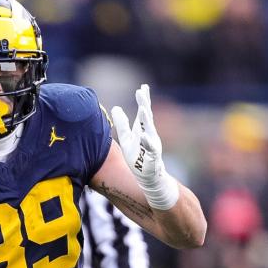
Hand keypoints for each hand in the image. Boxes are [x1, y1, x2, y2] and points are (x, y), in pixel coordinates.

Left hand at [110, 85, 177, 210]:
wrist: (150, 179)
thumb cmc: (139, 158)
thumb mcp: (127, 139)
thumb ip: (123, 123)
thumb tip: (115, 108)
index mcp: (143, 131)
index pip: (143, 113)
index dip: (143, 100)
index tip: (142, 87)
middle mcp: (149, 136)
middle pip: (147, 117)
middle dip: (145, 104)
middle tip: (142, 91)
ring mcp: (153, 147)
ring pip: (149, 131)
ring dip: (146, 120)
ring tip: (143, 108)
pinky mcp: (153, 158)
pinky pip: (150, 149)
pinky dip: (147, 142)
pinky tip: (144, 136)